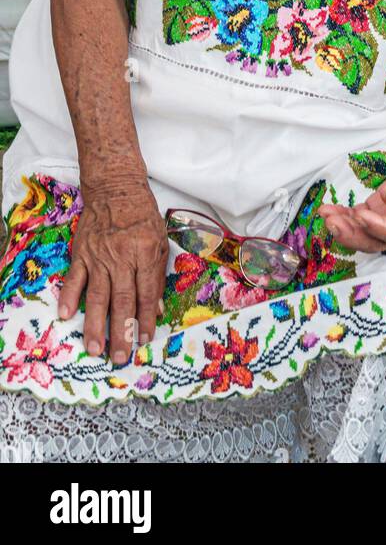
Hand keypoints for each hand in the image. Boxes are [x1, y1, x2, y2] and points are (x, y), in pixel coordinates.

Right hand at [57, 181, 167, 363]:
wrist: (115, 188)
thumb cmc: (142, 216)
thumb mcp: (160, 240)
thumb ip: (158, 274)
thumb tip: (158, 309)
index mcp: (146, 253)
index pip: (147, 293)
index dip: (146, 319)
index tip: (144, 341)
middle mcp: (122, 257)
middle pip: (122, 300)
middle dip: (121, 332)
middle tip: (120, 357)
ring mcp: (99, 256)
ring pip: (97, 296)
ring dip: (95, 325)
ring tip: (95, 348)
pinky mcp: (81, 253)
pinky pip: (74, 278)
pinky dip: (69, 297)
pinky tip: (66, 315)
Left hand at [317, 150, 385, 251]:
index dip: (376, 227)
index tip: (360, 214)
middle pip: (374, 241)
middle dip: (351, 234)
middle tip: (332, 222)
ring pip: (362, 232)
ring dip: (342, 225)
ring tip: (325, 214)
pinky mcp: (377, 212)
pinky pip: (357, 218)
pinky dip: (342, 215)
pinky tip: (328, 209)